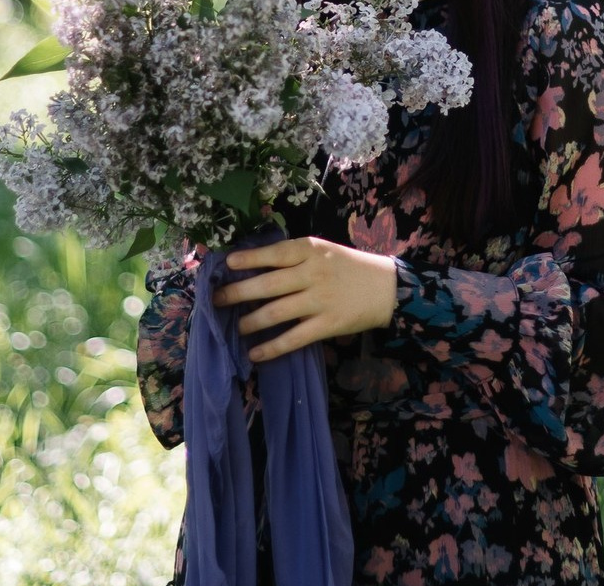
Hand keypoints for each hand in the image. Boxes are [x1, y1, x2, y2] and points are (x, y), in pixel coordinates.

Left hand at [212, 236, 397, 361]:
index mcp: (312, 250)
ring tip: (236, 328)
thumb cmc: (349, 266)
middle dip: (238, 293)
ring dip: (250, 322)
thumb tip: (254, 266)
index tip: (227, 264)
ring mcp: (320, 300)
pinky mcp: (327, 324)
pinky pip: (293, 338)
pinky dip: (271, 347)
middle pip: (268, 284)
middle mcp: (314, 273)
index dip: (250, 259)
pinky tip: (255, 353)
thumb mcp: (325, 250)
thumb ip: (295, 256)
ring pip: (276, 312)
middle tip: (217, 300)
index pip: (275, 253)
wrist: (385, 287)